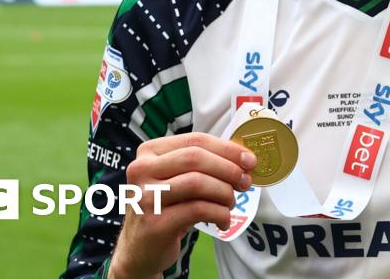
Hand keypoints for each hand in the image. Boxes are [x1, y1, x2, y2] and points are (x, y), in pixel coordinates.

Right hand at [108, 133, 254, 278]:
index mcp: (149, 152)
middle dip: (228, 169)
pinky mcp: (155, 222)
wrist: (139, 249)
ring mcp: (145, 196)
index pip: (195, 140)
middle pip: (196, 158)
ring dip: (224, 192)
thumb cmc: (166, 208)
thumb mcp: (178, 180)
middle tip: (245, 182)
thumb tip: (244, 159)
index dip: (227, 148)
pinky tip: (223, 220)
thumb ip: (203, 165)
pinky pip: (198, 209)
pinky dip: (219, 213)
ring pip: (197, 182)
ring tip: (231, 203)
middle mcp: (142, 170)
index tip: (249, 160)